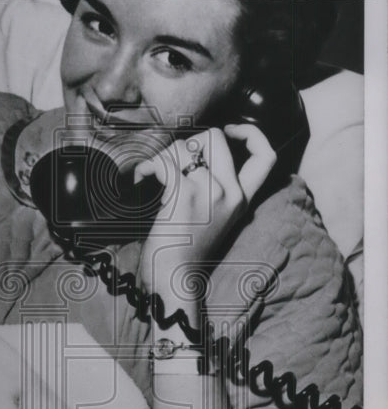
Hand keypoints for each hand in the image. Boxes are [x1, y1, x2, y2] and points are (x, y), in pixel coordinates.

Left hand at [134, 125, 275, 312]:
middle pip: (215, 138)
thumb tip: (196, 153)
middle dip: (189, 141)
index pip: (267, 156)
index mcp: (242, 199)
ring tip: (152, 175)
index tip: (229, 130)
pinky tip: (141, 179)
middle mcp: (231, 194)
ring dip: (163, 156)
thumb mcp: (216, 217)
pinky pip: (164, 163)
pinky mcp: (184, 197)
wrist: (174, 278)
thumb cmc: (185, 249)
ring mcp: (209, 194)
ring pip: (184, 147)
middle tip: (173, 162)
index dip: (251, 133)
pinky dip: (148, 167)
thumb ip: (217, 188)